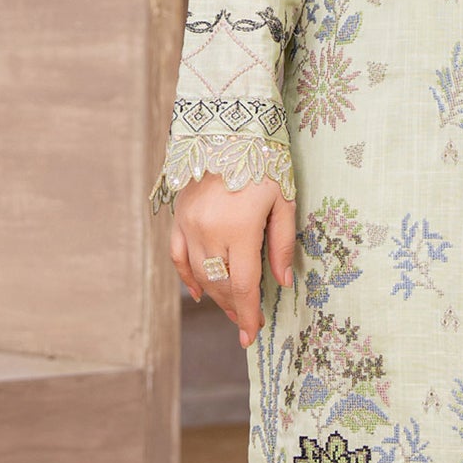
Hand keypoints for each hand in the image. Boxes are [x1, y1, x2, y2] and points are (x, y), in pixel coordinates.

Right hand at [170, 176, 294, 349]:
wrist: (227, 128)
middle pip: (220, 284)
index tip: (252, 335)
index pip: (242, 285)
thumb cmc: (264, 162)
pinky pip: (178, 256)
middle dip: (234, 309)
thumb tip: (281, 282)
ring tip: (231, 310)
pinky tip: (200, 293)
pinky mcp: (179, 217)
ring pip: (200, 274)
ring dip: (215, 297)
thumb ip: (281, 243)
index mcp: (238, 228)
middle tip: (246, 325)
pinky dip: (188, 277)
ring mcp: (189, 224)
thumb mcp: (284, 200)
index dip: (248, 314)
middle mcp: (209, 230)